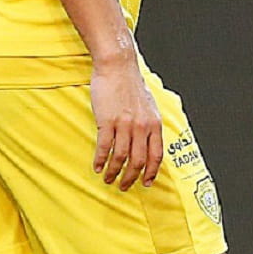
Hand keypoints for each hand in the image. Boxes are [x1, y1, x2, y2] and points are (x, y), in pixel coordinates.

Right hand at [91, 58, 161, 189]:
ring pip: (120, 157)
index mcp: (154, 124)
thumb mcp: (149, 106)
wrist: (118, 67)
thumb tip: (150, 141)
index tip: (146, 183)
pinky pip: (104, 147)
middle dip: (131, 178)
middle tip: (124, 186)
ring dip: (113, 172)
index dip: (151, 172)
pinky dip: (100, 160)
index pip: (156, 155)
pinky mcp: (107, 121)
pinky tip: (97, 166)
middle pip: (138, 161)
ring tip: (108, 178)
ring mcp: (124, 124)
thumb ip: (150, 124)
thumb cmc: (132, 85)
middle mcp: (142, 126)